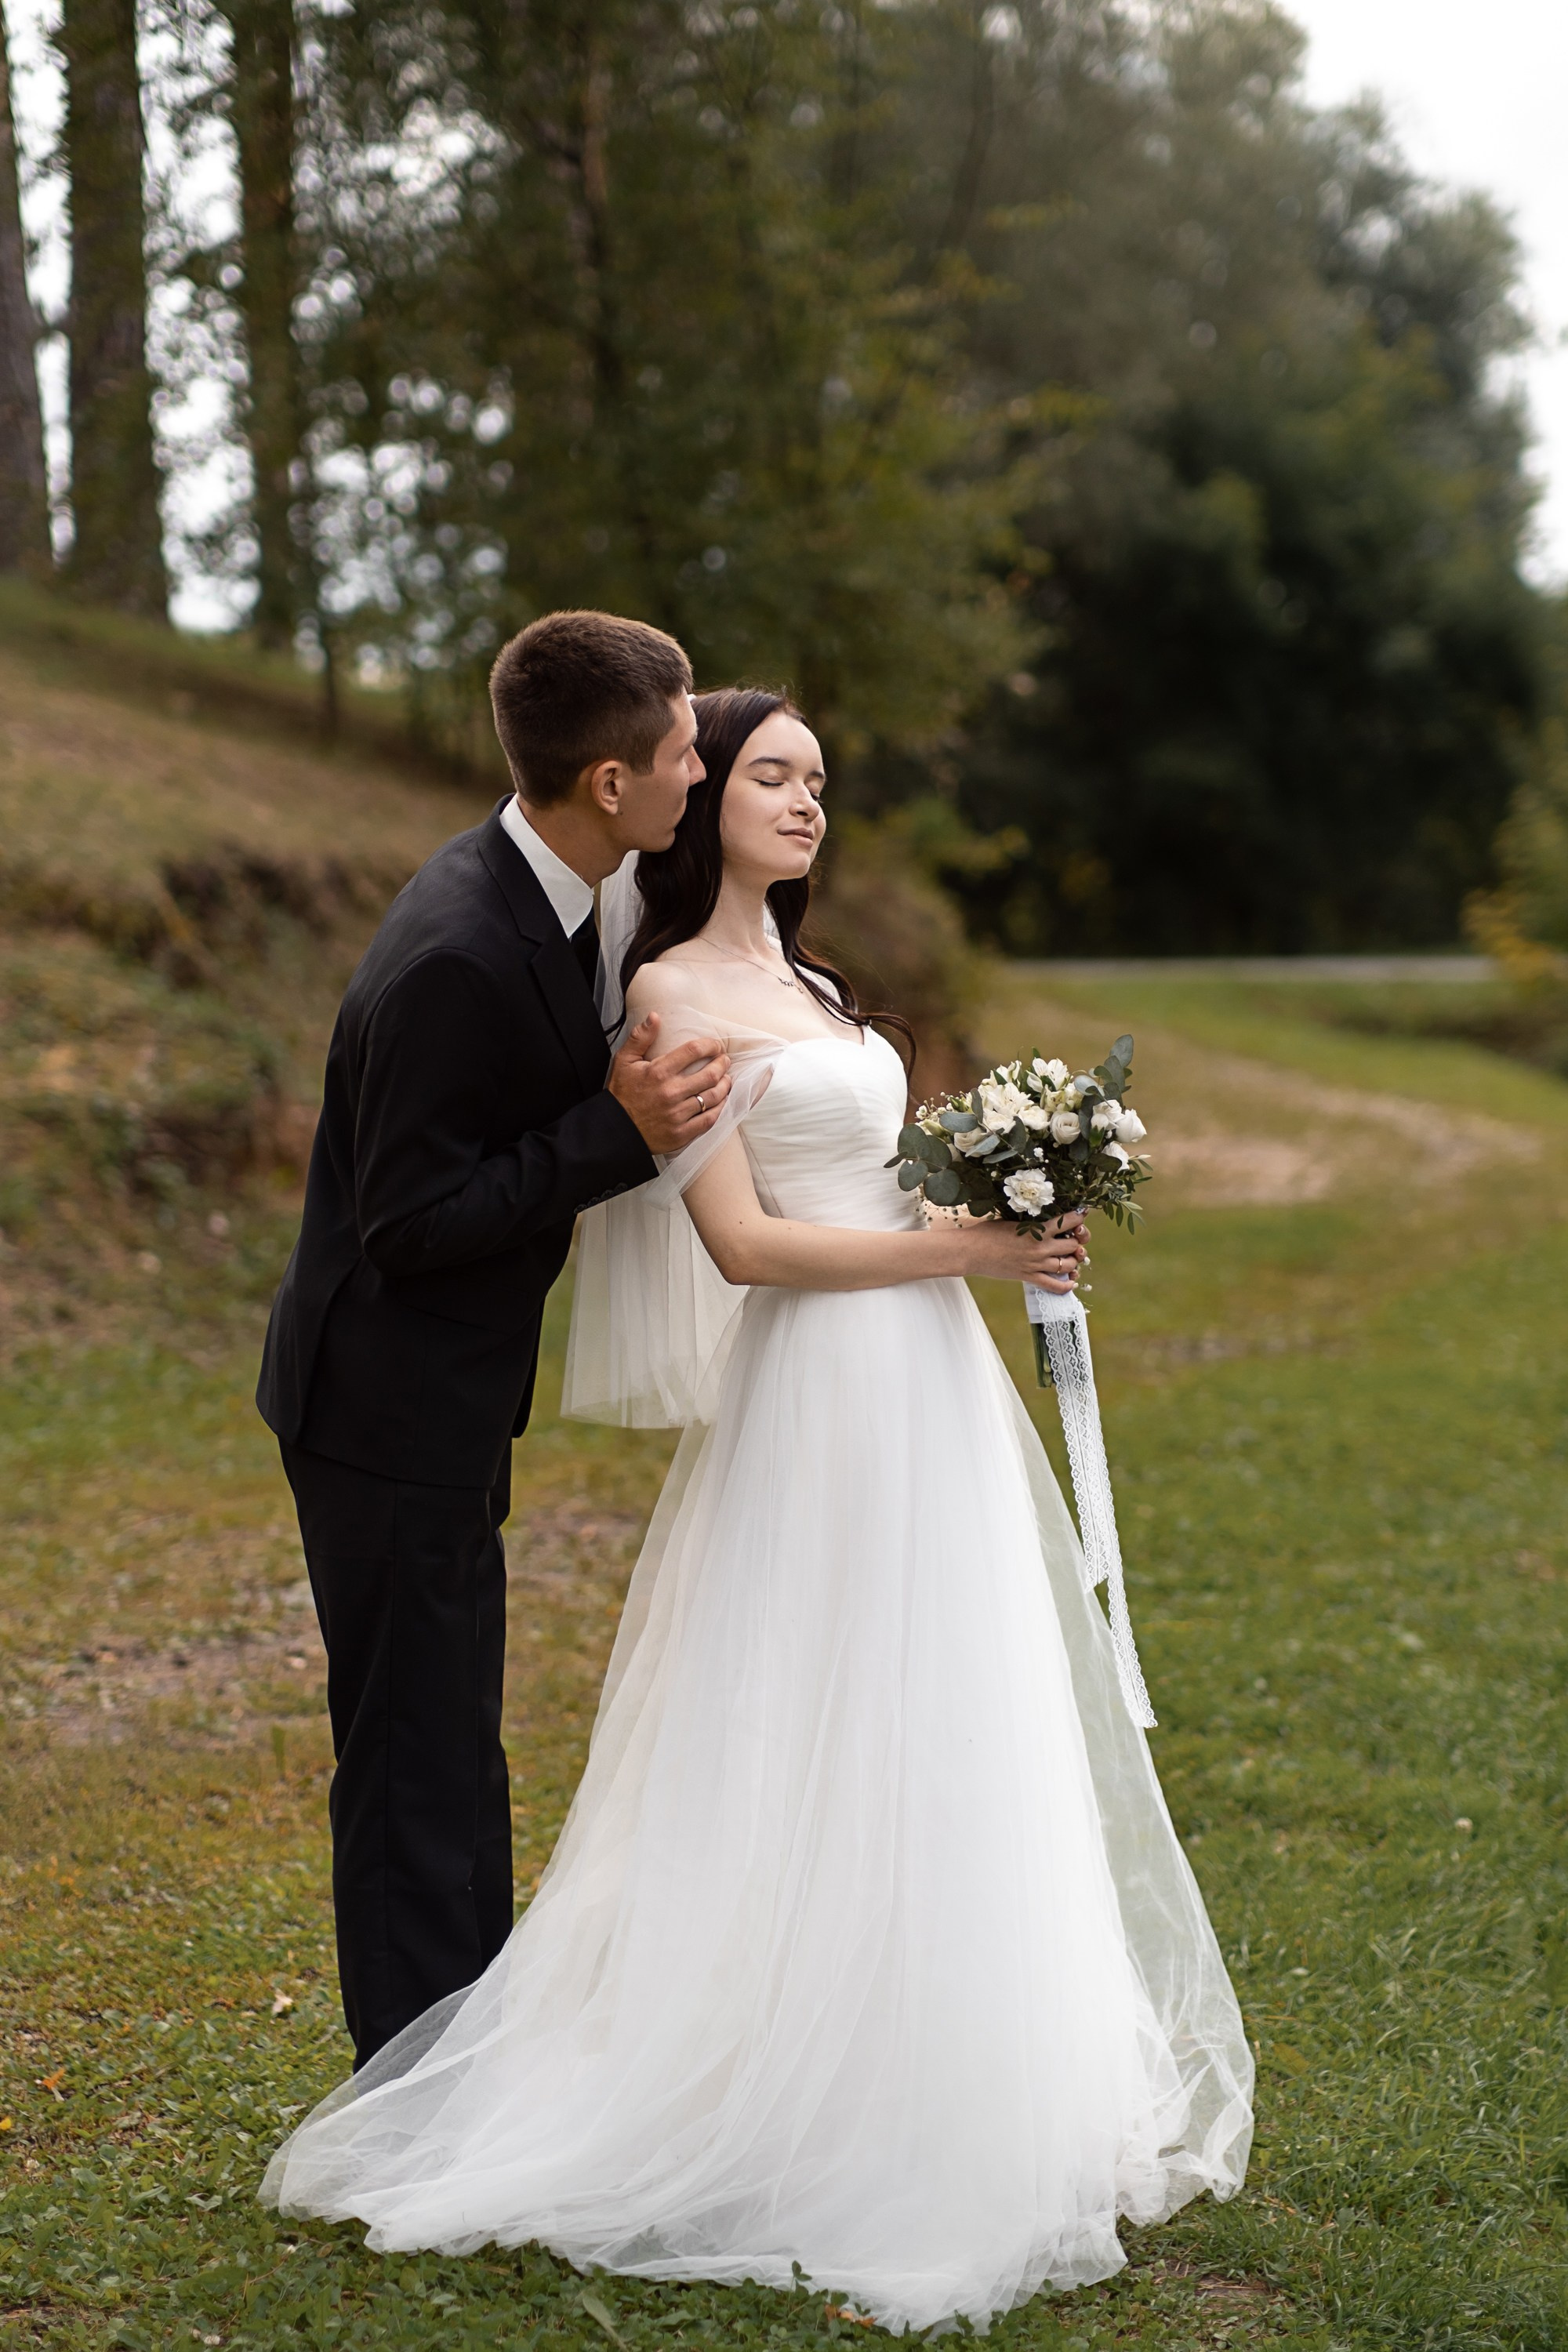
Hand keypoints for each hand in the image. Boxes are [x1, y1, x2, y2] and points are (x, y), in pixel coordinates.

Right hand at [607, 1011, 731, 1155]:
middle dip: (722, 1064)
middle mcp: (671, 1092)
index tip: (715, 1046)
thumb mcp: (624, 1061)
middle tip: (724, 1060)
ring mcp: (677, 1114)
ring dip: (725, 1085)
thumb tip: (655, 1016)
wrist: (616, 1129)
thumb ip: (640, 1037)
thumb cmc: (621, 1094)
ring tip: (726, 1079)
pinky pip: (709, 1119)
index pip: (693, 1051)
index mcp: (659, 1072)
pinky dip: (720, 1109)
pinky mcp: (681, 1133)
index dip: (710, 1045)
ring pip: (713, 1097)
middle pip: (710, 1074)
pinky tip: (721, 1101)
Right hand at [953, 1210, 1087, 1291]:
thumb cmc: (988, 1231)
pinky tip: (1070, 1282)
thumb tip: (1044, 1218)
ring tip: (1069, 1257)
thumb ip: (1031, 1222)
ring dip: (1073, 1261)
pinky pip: (1054, 1286)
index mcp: (1037, 1229)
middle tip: (1073, 1239)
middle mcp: (1040, 1247)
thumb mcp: (1013, 1220)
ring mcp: (1035, 1264)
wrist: (971, 1251)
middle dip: (1077, 1241)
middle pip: (1073, 1245)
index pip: (1069, 1222)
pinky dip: (1066, 1286)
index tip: (1081, 1214)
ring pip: (1068, 1265)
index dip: (1079, 1217)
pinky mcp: (1029, 1277)